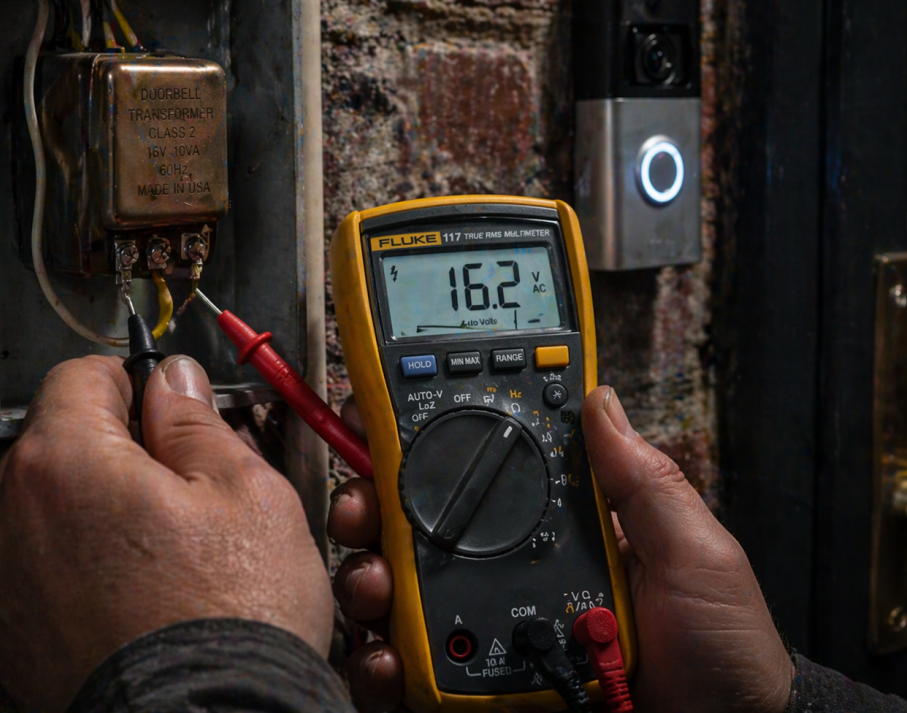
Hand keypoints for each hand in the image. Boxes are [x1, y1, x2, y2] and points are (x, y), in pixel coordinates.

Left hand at [0, 355, 331, 711]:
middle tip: (185, 488)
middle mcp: (10, 518)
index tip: (168, 409)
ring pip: (50, 506)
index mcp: (65, 464)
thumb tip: (173, 380)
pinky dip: (79, 562)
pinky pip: (39, 566)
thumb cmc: (233, 616)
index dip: (134, 382)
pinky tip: (138, 590)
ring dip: (97, 506)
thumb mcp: (244, 489)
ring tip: (166, 549)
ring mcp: (1, 583)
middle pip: (60, 442)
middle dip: (118, 449)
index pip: (79, 375)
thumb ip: (195, 420)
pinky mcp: (8, 635)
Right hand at [328, 388, 793, 712]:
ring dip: (367, 575)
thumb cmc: (718, 650)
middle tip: (361, 506)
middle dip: (372, 503)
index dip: (429, 438)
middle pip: (420, 524)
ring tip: (374, 585)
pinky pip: (410, 666)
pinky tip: (386, 657)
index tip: (385, 419)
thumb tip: (598, 398)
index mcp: (555, 526)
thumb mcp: (693, 554)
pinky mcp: (472, 683)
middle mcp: (509, 568)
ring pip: (401, 590)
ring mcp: (487, 627)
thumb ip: (643, 482)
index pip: (483, 469)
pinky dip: (379, 659)